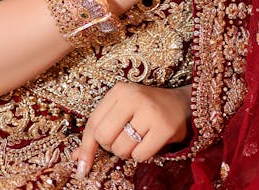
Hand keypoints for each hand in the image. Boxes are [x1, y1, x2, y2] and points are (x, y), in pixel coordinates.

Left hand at [73, 82, 190, 178]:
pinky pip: (139, 156)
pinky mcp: (164, 128)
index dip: (86, 147)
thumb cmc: (145, 109)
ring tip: (138, 139)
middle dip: (111, 147)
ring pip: (121, 149)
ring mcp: (150, 112)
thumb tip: (76, 158)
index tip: (81, 166)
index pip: (93, 123)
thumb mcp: (121, 111)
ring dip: (127, 152)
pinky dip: (141, 155)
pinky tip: (150, 142)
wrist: (181, 104)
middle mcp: (133, 97)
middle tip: (123, 140)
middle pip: (104, 137)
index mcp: (119, 91)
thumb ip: (99, 130)